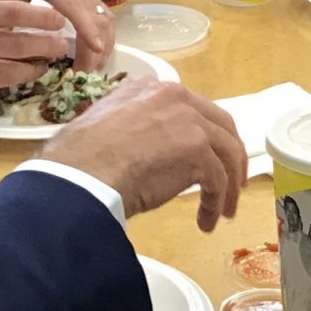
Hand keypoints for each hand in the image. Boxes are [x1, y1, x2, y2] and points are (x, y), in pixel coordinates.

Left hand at [0, 0, 112, 67]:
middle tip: (83, 74)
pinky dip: (102, 34)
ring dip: (103, 43)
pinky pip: (103, 13)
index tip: (95, 50)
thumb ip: (3, 20)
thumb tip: (4, 53)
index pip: (74, 5)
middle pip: (96, 16)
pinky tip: (94, 52)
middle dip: (95, 48)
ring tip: (92, 68)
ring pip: (105, 16)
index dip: (87, 28)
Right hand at [0, 0, 80, 109]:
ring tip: (45, 65)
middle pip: (18, 44)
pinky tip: (16, 79)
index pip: (10, 12)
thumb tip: (5, 20)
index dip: (40, 17)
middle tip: (62, 46)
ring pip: (10, 73)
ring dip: (31, 69)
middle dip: (45, 46)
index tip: (58, 19)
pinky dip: (6, 84)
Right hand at [38, 80, 249, 231]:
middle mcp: (175, 97)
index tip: (207, 157)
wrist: (80, 176)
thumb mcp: (107, 127)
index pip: (191, 109)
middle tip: (231, 180)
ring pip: (226, 153)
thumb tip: (141, 151)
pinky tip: (206, 221)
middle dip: (229, 156)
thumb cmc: (80, 161)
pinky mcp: (198, 151)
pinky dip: (216, 203)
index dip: (204, 136)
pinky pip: (218, 180)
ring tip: (223, 210)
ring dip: (229, 185)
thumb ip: (134, 128)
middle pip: (220, 126)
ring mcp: (189, 122)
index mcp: (150, 89)